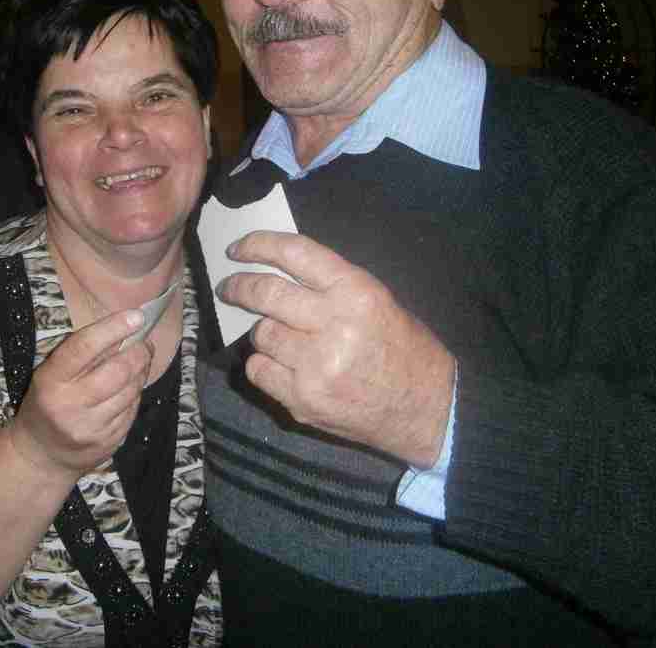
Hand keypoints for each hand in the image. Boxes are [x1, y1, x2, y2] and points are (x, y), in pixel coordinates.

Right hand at [7, 309, 149, 475]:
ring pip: (132, 390)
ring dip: (141, 372)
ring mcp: (91, 427)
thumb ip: (84, 351)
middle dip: (139, 352)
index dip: (113, 328)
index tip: (137, 316)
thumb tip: (127, 326)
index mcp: (50, 380)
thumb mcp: (52, 373)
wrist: (42, 454)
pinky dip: (136, 394)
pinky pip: (133, 409)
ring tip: (139, 364)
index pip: (84, 347)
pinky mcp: (108, 442)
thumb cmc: (49, 401)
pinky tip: (129, 390)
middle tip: (144, 343)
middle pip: (118, 370)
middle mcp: (69, 405)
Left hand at [217, 232, 455, 468]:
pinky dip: (263, 365)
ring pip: (260, 334)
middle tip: (229, 288)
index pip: (294, 253)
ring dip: (262, 332)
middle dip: (238, 287)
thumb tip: (275, 271)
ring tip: (279, 337)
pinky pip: (259, 370)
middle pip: (265, 294)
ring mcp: (315, 365)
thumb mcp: (377, 299)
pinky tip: (282, 366)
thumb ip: (330, 284)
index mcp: (355, 291)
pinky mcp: (303, 398)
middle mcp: (333, 324)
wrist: (426, 408)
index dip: (257, 245)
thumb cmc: (402, 348)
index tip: (237, 249)